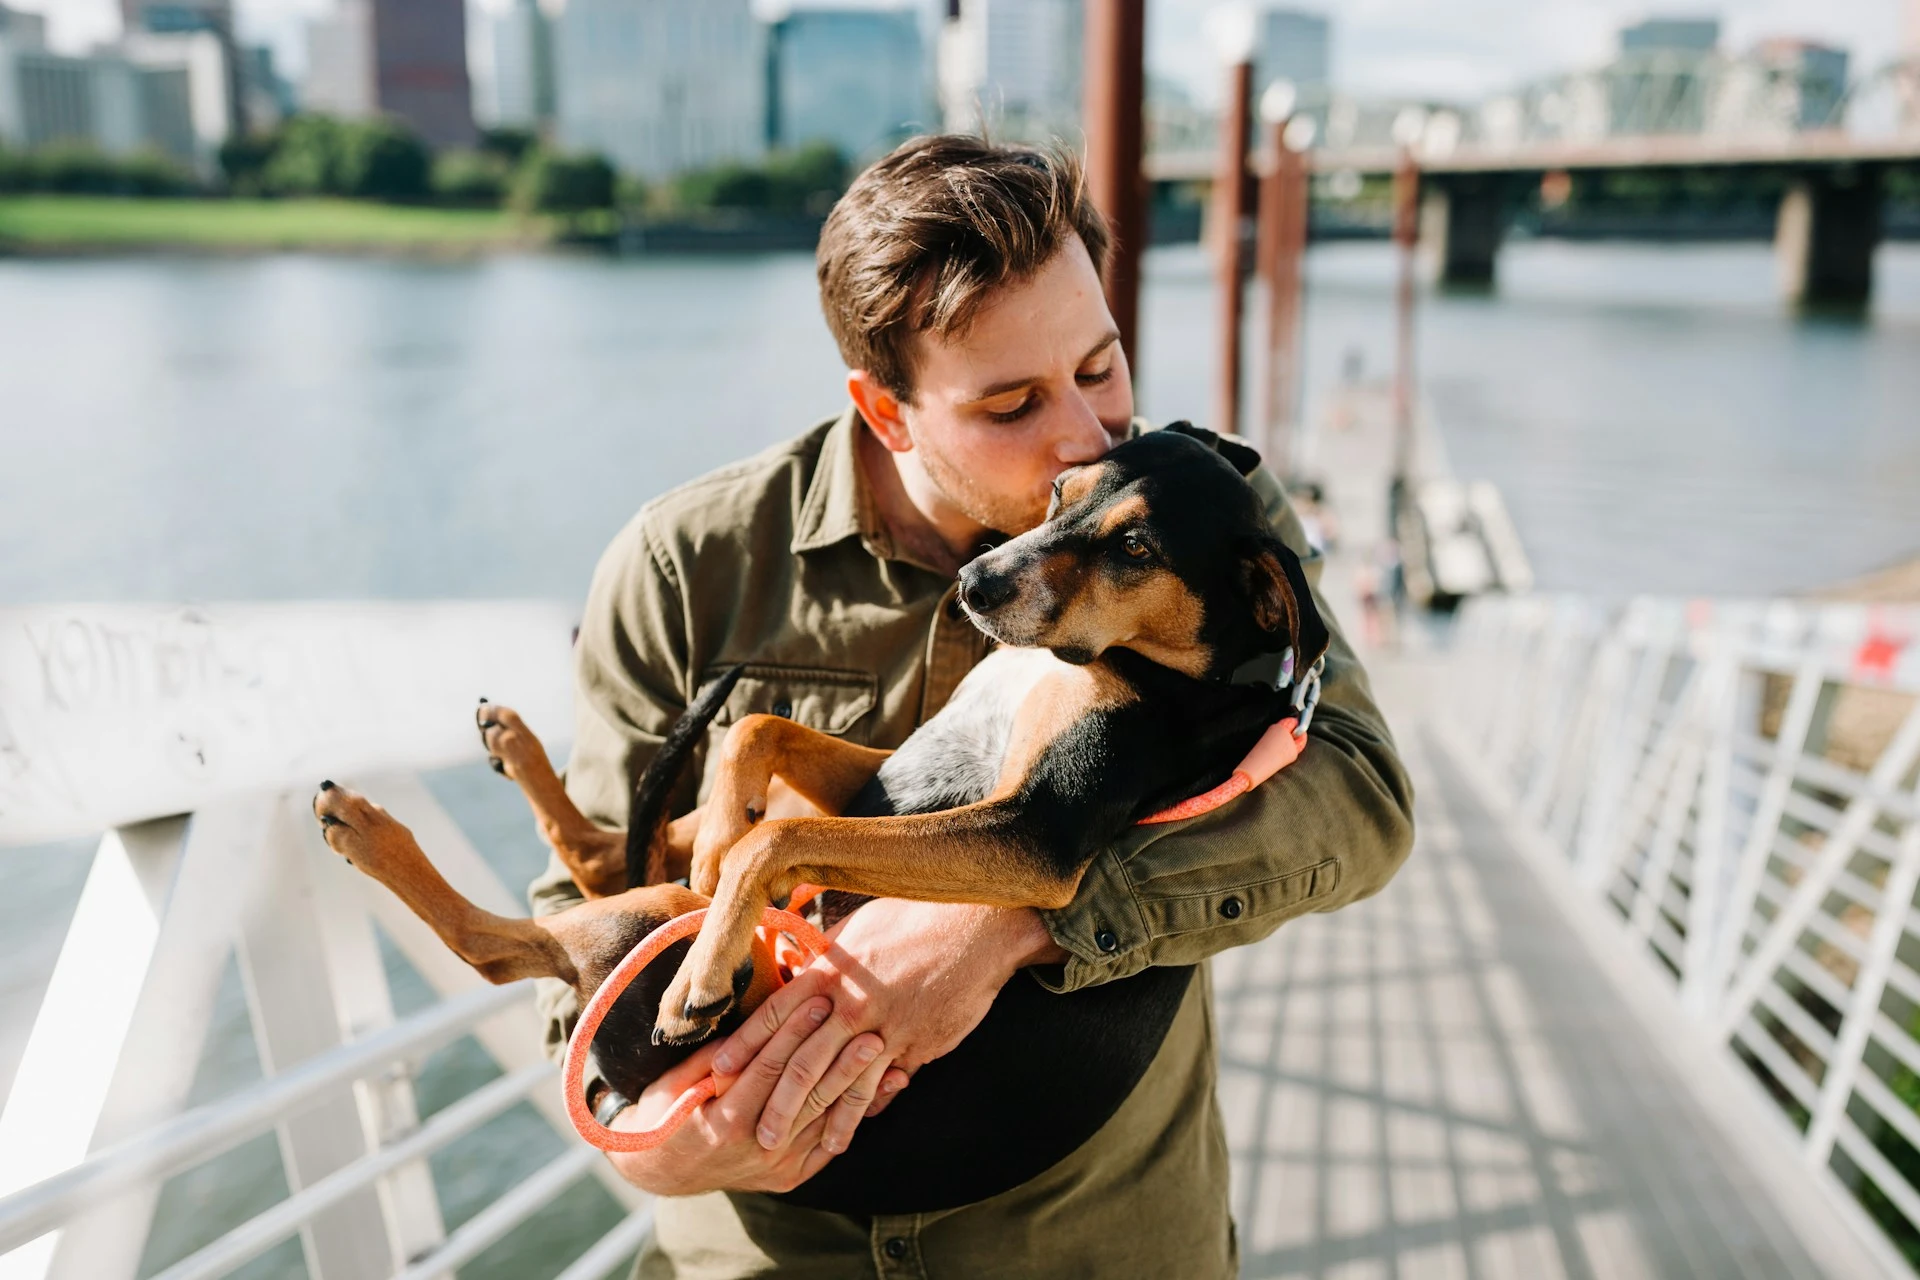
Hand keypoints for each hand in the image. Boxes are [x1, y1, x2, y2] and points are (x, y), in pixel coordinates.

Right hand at [604, 995, 887, 1195]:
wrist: (663, 1171)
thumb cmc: (665, 1114)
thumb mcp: (675, 1082)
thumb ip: (712, 1057)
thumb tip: (748, 1022)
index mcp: (725, 1121)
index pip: (768, 1068)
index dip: (794, 1032)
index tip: (818, 1000)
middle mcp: (756, 1147)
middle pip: (807, 1094)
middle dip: (839, 1056)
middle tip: (868, 1024)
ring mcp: (777, 1165)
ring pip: (826, 1119)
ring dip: (859, 1084)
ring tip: (888, 1052)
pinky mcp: (791, 1176)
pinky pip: (830, 1144)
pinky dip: (858, 1115)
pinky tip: (887, 1089)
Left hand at [714, 901, 1067, 1153]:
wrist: (976, 926)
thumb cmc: (916, 916)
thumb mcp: (861, 928)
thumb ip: (829, 959)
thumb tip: (802, 969)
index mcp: (830, 969)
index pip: (774, 1013)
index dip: (743, 1046)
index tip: (715, 1072)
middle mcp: (850, 1001)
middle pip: (798, 1058)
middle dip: (770, 1100)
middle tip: (746, 1132)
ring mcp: (883, 1026)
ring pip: (837, 1082)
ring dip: (810, 1119)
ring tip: (786, 1147)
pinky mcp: (914, 1044)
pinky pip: (879, 1085)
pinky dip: (858, 1113)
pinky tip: (842, 1135)